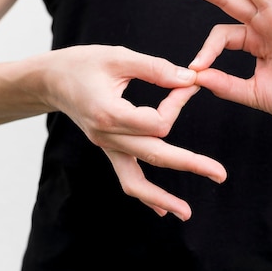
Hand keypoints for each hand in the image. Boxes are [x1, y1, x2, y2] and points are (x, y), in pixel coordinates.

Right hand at [38, 45, 226, 220]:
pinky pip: (126, 178)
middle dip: (190, 164)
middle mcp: (107, 136)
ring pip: (135, 181)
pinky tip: (162, 211)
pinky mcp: (109, 149)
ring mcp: (106, 147)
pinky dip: (145, 196)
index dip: (178, 103)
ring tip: (186, 213)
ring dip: (161, 198)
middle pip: (155, 155)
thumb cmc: (82, 63)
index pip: (158, 122)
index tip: (189, 84)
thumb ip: (156, 68)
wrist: (50, 80)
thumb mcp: (119, 57)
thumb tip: (190, 79)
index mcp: (109, 113)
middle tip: (221, 174)